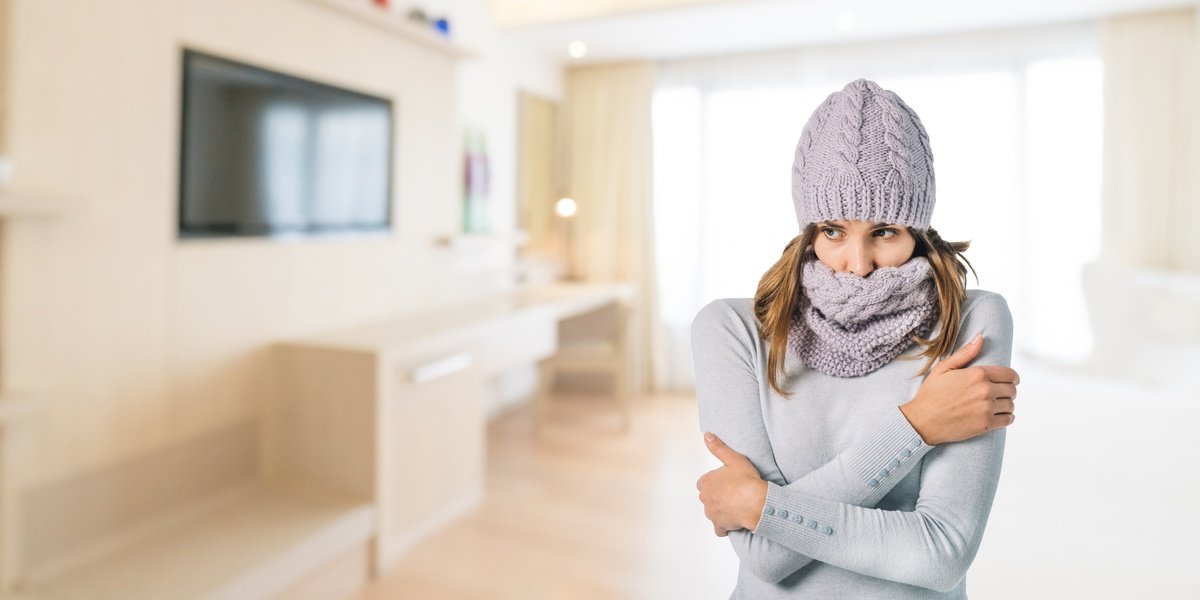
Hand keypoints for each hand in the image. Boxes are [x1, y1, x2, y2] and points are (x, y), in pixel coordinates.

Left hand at [696, 432, 768, 535]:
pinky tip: (734, 522)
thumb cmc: (747, 480)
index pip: (703, 483)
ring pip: (713, 512)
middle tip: (733, 494)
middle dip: (717, 497)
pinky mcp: (720, 525)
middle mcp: (705, 498)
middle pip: (708, 498)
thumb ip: (718, 447)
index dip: (715, 482)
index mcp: (706, 482)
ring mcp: (711, 513)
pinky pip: (719, 528)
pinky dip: (724, 526)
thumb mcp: (733, 459)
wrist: (756, 503)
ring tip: (736, 506)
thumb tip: (707, 435)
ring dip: (721, 511)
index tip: (726, 482)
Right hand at [900, 333, 1020, 444]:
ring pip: (1010, 405)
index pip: (1010, 374)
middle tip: (1000, 394)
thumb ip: (965, 353)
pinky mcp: (986, 424)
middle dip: (1008, 391)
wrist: (922, 421)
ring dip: (1006, 405)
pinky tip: (998, 416)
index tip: (1010, 381)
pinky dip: (1006, 418)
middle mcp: (985, 390)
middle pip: (1012, 390)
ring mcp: (987, 408)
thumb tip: (980, 337)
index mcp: (978, 374)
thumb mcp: (944, 369)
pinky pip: (1008, 419)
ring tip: (997, 405)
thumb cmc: (931, 394)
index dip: (1012, 378)